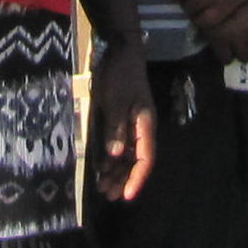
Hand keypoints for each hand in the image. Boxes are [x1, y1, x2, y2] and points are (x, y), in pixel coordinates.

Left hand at [88, 39, 157, 202]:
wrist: (119, 51)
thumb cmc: (120, 75)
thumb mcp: (116, 100)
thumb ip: (116, 127)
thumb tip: (116, 155)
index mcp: (145, 124)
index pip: (146, 158)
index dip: (137, 178)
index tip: (127, 195)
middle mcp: (141, 128)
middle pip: (136, 161)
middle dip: (124, 179)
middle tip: (109, 196)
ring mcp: (131, 125)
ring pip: (127, 156)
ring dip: (116, 172)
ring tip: (103, 188)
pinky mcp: (121, 121)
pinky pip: (119, 146)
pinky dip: (111, 159)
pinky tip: (102, 169)